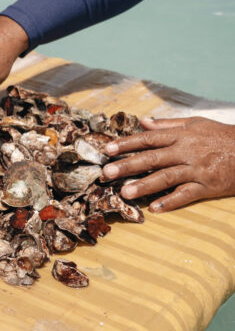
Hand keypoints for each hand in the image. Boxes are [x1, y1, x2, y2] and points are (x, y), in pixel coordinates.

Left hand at [101, 116, 234, 211]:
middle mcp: (187, 151)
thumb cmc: (222, 137)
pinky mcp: (207, 186)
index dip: (127, 144)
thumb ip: (168, 124)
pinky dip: (171, 202)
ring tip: (125, 192)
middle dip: (128, 165)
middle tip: (107, 173)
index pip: (149, 139)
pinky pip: (187, 195)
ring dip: (144, 185)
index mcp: (182, 135)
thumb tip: (143, 122)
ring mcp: (197, 170)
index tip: (107, 149)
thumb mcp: (196, 124)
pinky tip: (155, 208)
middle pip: (153, 158)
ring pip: (166, 177)